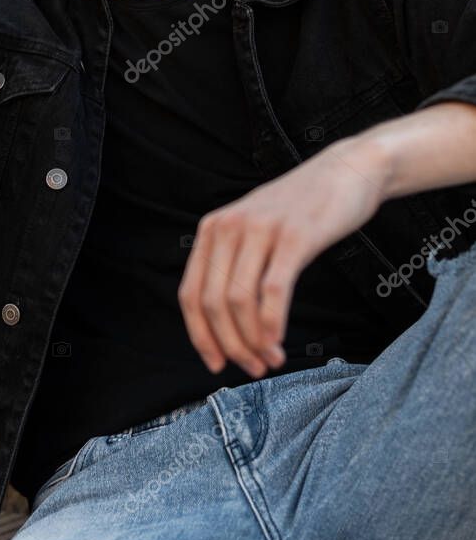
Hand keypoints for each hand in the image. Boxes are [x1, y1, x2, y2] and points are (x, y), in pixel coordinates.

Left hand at [177, 136, 389, 376]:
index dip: (200, 336)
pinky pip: (272, 291)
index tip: (217, 363)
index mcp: (213, 229)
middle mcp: (230, 227)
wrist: (348, 170)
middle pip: (213, 304)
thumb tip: (224, 325)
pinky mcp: (294, 236)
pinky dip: (272, 325)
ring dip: (253, 341)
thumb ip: (235, 264)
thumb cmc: (303, 208)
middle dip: (230, 346)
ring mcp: (261, 230)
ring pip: (239, 301)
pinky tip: (279, 342)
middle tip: (252, 368)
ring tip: (270, 360)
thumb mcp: (255, 228)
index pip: (190, 294)